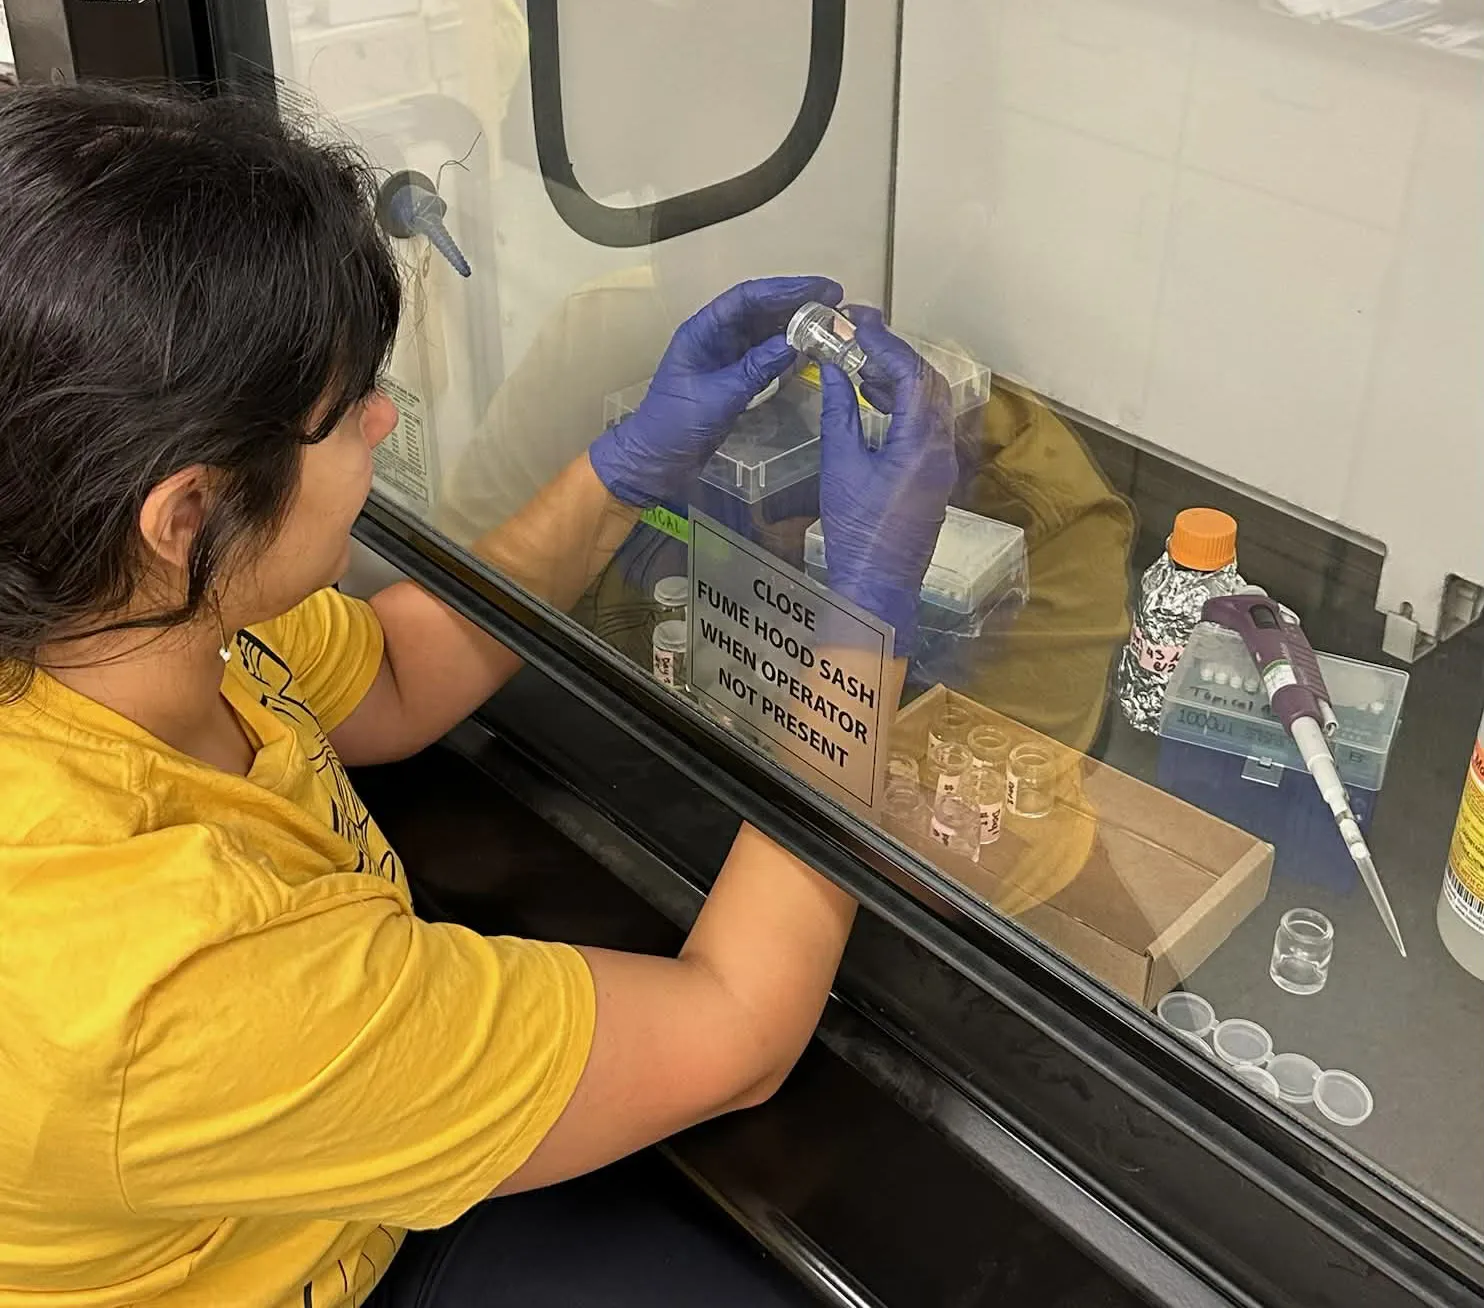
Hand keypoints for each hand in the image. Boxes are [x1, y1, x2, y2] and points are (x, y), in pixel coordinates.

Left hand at [589, 275, 842, 507]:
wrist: (656, 461)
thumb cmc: (675, 426)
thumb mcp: (719, 396)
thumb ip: (757, 368)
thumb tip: (795, 342)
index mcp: (703, 330)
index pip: (749, 297)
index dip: (787, 290)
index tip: (822, 289)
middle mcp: (716, 337)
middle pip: (761, 310)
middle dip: (798, 304)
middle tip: (836, 303)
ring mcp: (725, 358)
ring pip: (766, 332)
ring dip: (796, 328)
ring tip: (831, 326)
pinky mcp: (733, 379)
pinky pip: (765, 358)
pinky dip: (788, 354)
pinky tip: (811, 353)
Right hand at [818, 308, 956, 656]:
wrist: (876, 587)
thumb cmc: (855, 532)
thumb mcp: (840, 465)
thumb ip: (840, 412)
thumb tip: (835, 372)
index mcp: (921, 442)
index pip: (909, 374)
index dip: (882, 341)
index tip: (856, 320)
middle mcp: (942, 448)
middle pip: (927, 382)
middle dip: (894, 353)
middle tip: (859, 333)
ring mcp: (943, 463)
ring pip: (930, 402)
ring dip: (898, 377)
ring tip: (858, 361)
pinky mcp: (935, 477)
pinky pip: (926, 425)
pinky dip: (902, 403)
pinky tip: (872, 398)